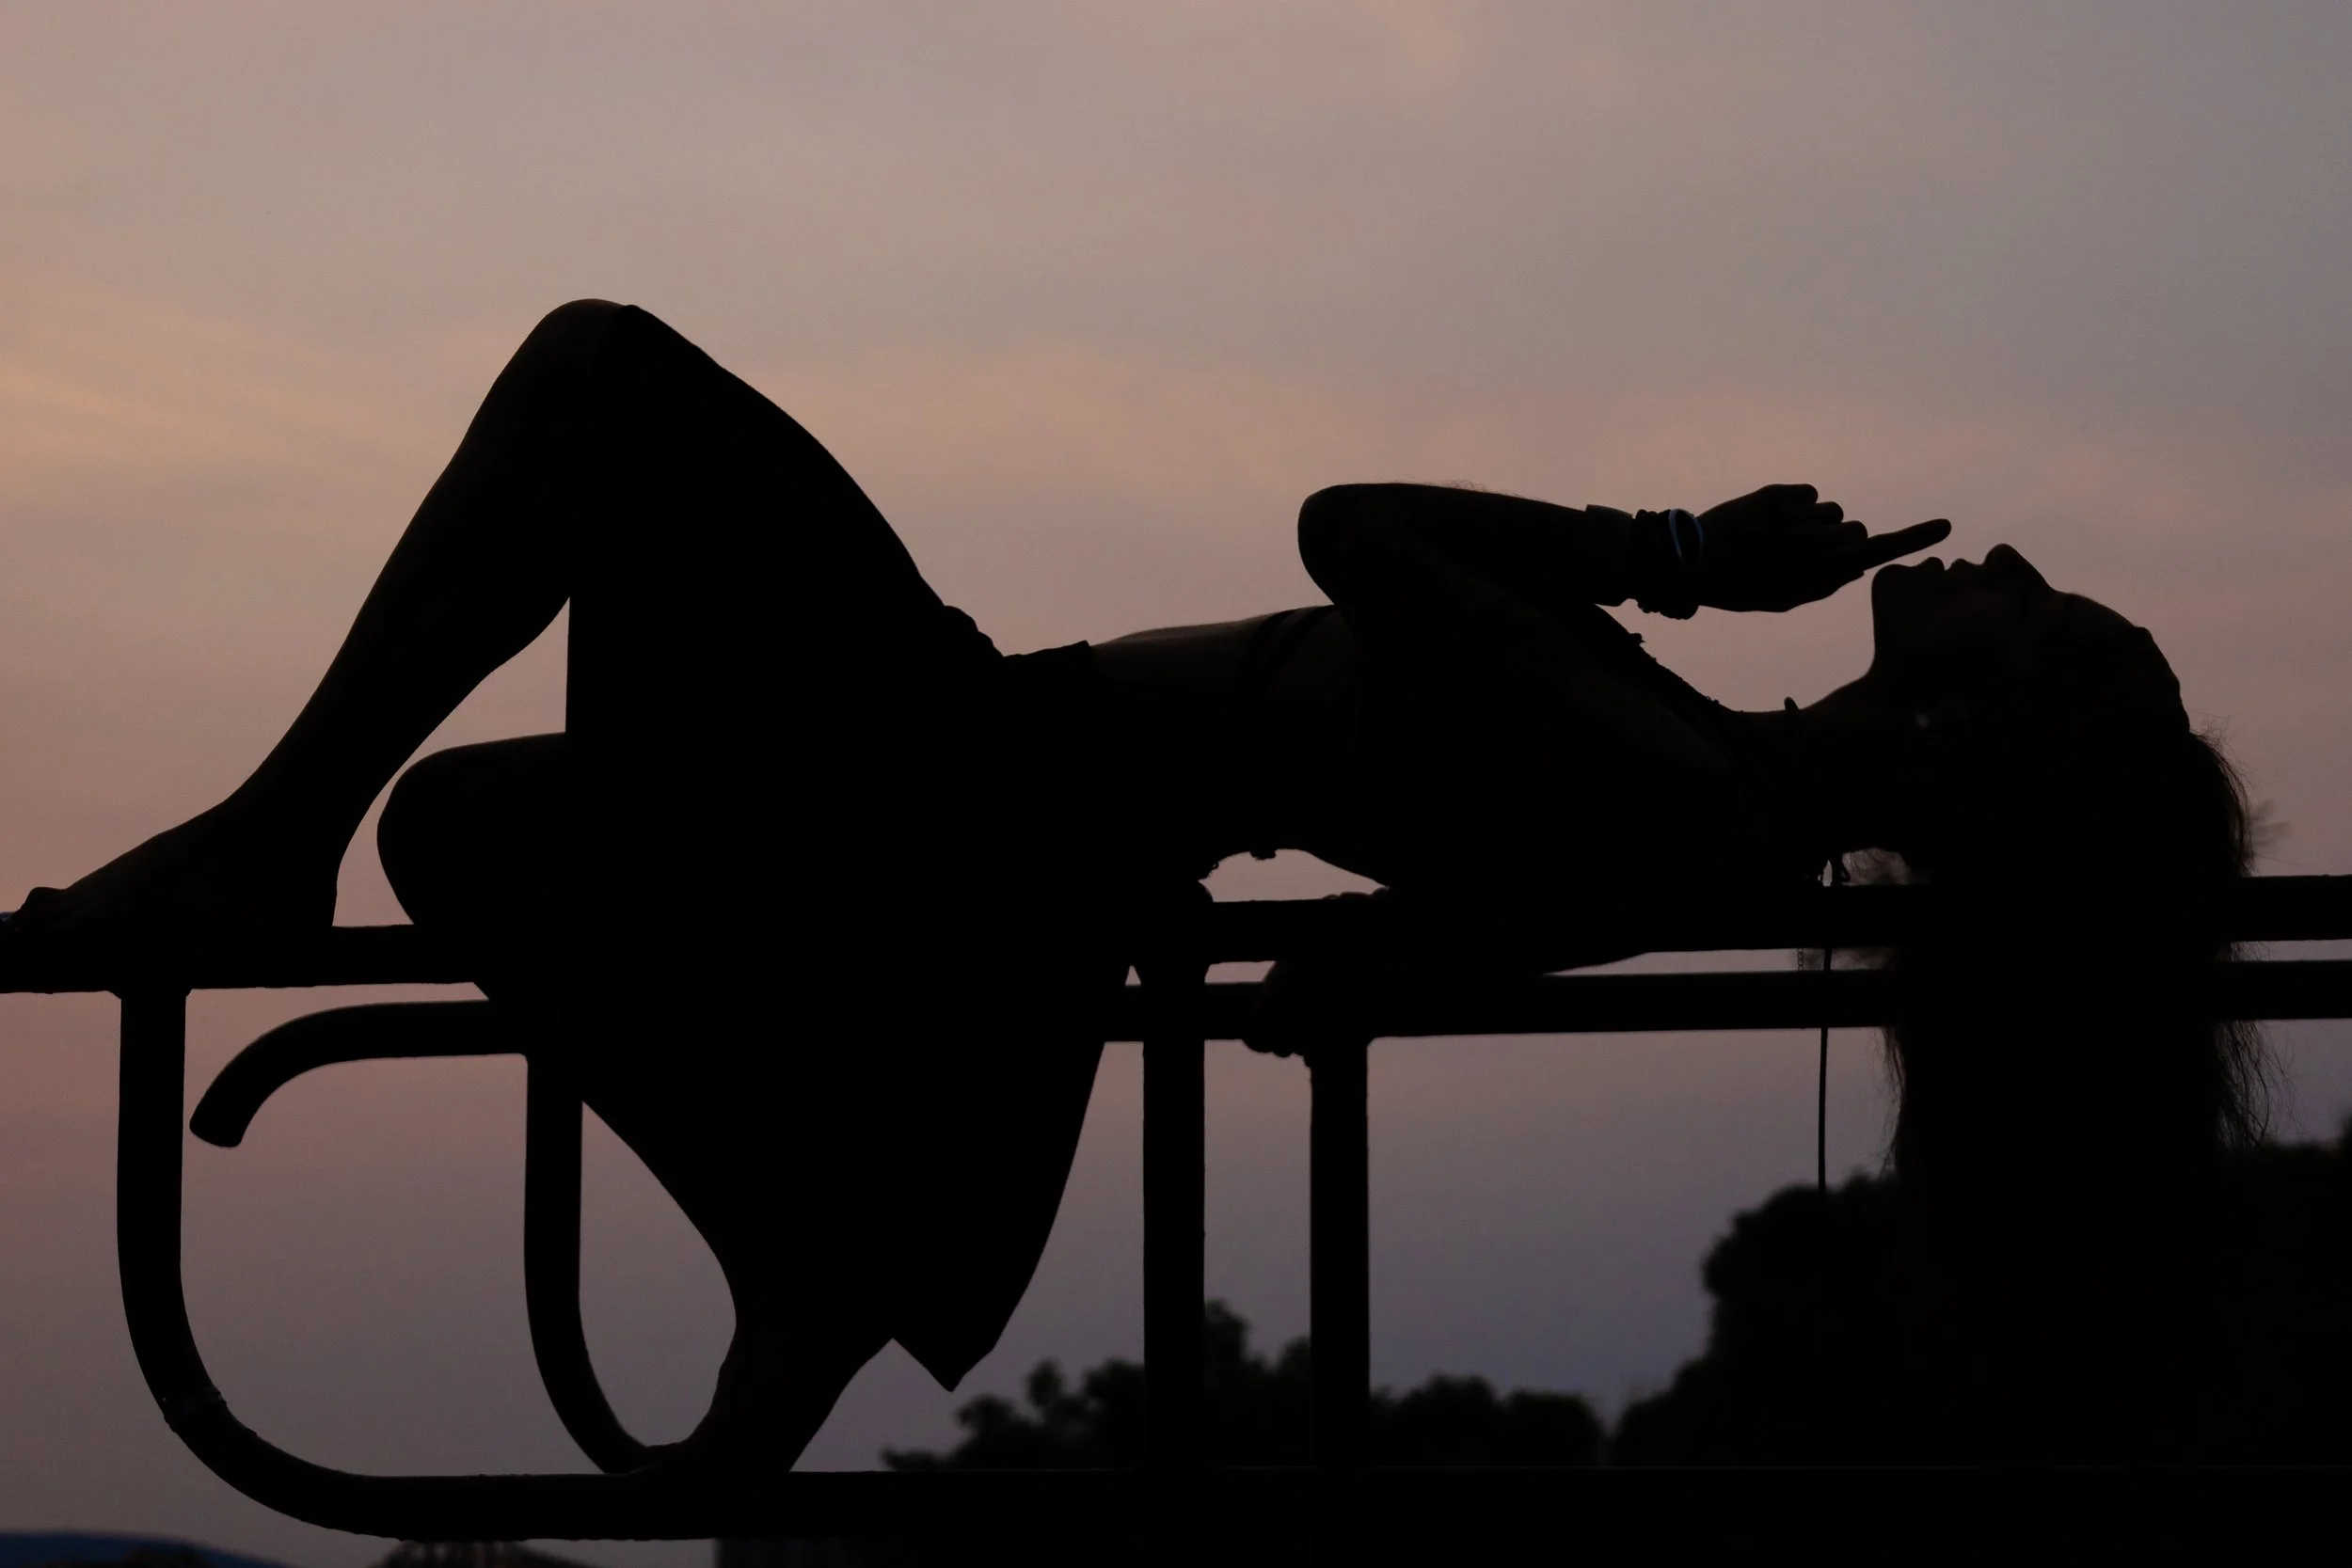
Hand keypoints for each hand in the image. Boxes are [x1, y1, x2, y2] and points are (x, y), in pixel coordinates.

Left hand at [1693, 484, 1949, 611]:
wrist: (1689, 563)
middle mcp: (1812, 544)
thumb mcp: (1784, 600)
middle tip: (1805, 552)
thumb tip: (1859, 564)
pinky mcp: (1775, 496)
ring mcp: (1794, 518)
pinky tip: (1770, 519)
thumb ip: (1826, 584)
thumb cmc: (1741, 587)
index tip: (1944, 525)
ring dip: (1816, 521)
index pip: (1876, 552)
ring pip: (1831, 510)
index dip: (1913, 539)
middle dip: (1841, 539)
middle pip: (1855, 529)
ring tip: (1779, 538)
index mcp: (1817, 575)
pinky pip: (1808, 493)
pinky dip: (1797, 503)